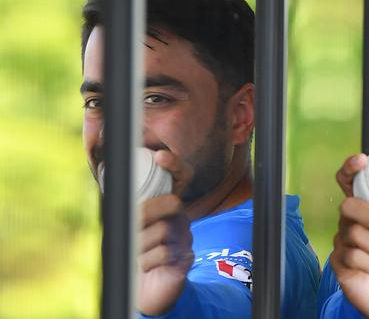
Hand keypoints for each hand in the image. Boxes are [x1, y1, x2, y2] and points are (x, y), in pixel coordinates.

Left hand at [137, 151, 194, 315]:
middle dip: (145, 214)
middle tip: (130, 229)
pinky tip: (143, 265)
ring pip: (164, 230)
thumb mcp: (125, 226)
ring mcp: (186, 237)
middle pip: (172, 203)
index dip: (174, 164)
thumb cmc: (133, 254)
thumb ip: (122, 206)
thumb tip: (105, 174)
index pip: (182, 176)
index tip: (160, 156)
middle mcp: (182, 217)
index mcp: (168, 205)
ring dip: (140, 245)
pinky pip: (166, 253)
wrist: (144, 289)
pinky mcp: (187, 258)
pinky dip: (147, 261)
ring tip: (134, 254)